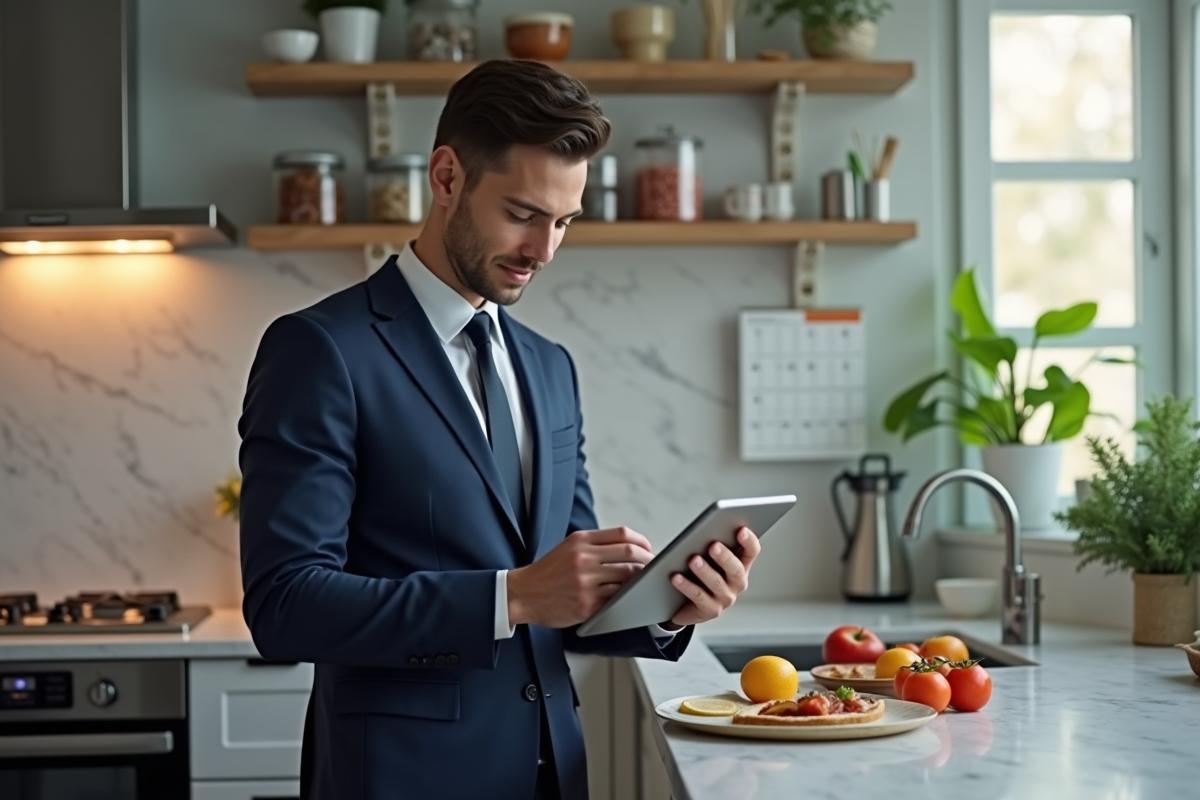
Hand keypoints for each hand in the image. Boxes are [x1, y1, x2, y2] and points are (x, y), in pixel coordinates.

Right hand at [507, 527, 654, 627]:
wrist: (523, 594)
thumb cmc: (549, 571)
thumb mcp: (568, 548)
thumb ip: (596, 544)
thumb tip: (630, 547)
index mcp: (581, 541)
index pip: (622, 534)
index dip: (642, 541)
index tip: (648, 549)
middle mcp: (584, 558)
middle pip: (629, 553)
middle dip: (648, 560)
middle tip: (655, 567)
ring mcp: (585, 582)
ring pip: (627, 577)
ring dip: (641, 581)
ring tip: (646, 583)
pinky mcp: (586, 604)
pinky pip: (617, 599)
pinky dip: (628, 597)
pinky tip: (631, 597)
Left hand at [666, 527, 759, 627]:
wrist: (686, 603)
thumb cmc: (699, 574)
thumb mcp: (708, 558)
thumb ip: (711, 545)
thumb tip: (703, 530)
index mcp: (740, 566)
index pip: (751, 552)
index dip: (749, 541)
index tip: (741, 530)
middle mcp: (737, 583)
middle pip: (736, 570)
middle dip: (725, 557)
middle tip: (713, 546)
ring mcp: (725, 598)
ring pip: (717, 583)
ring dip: (705, 571)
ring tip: (693, 560)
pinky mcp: (710, 610)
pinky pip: (698, 596)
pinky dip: (687, 585)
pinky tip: (676, 577)